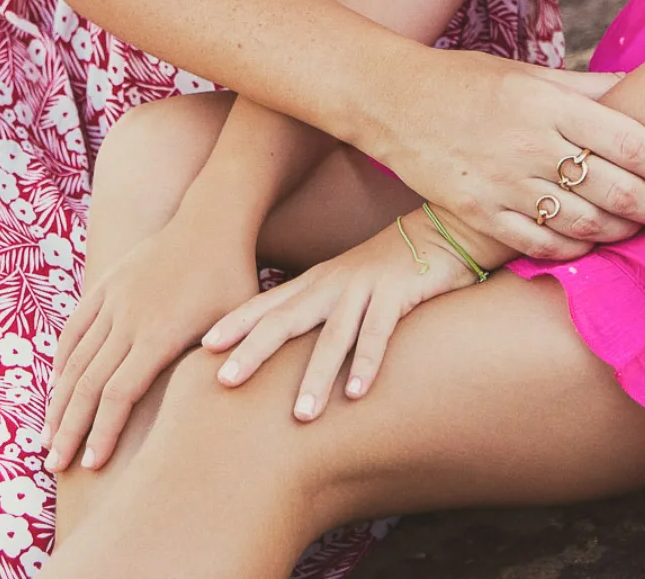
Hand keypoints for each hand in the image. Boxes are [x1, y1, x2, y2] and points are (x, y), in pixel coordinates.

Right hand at [46, 221, 257, 471]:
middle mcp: (127, 317)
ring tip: (48, 436)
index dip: (101, 432)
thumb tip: (217, 410)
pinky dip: (61, 359)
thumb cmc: (232, 277)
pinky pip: (75, 326)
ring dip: (59, 400)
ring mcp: (113, 298)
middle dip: (69, 428)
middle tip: (55, 464)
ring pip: (74, 357)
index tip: (90, 465)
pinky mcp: (107, 283)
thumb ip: (222, 365)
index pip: (118, 393)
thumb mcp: (236, 323)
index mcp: (158, 333)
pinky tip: (55, 385)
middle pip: (87, 383)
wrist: (213, 219)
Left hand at [202, 211, 487, 418]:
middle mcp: (333, 283)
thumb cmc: (390, 267)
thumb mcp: (346, 285)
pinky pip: (380, 331)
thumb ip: (319, 310)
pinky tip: (358, 394)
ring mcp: (364, 286)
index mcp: (316, 282)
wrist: (441, 227)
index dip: (236, 324)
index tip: (203, 348)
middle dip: (254, 350)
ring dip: (316, 376)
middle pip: (285, 319)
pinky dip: (368, 362)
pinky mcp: (397, 292)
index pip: (267, 304)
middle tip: (225, 382)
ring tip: (301, 416)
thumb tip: (287, 346)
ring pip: (333, 335)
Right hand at [366, 47, 644, 261]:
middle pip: (614, 188)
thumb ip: (587, 86)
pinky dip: (574, 248)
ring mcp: (503, 182)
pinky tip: (590, 244)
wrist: (392, 100)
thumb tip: (641, 84)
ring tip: (639, 228)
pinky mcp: (479, 212)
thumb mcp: (529, 72)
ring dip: (621, 231)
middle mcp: (529, 142)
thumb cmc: (468, 81)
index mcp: (547, 101)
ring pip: (583, 222)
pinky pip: (540, 243)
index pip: (627, 140)